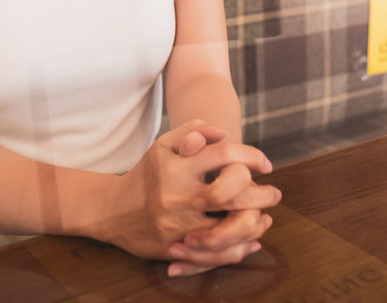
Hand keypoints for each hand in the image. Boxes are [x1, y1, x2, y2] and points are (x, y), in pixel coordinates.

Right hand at [96, 120, 278, 269]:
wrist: (112, 210)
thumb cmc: (145, 175)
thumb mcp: (163, 146)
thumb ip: (193, 131)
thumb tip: (222, 133)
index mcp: (178, 167)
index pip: (224, 155)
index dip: (251, 157)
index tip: (266, 165)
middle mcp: (179, 196)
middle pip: (229, 194)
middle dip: (260, 194)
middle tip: (275, 193)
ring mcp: (178, 225)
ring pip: (225, 229)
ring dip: (253, 224)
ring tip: (265, 217)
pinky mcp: (176, 248)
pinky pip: (213, 254)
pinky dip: (238, 249)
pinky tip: (251, 241)